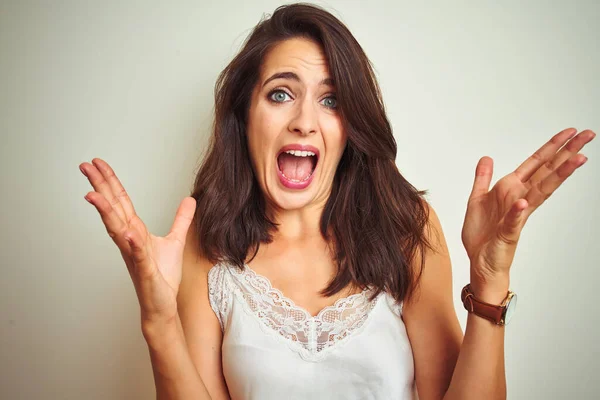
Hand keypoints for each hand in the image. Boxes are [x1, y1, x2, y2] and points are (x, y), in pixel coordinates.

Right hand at [79, 158, 195, 323]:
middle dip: (100, 187)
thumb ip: (181, 220)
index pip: (120, 201)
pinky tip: (128, 232)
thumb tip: (189, 200)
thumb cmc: (162, 276)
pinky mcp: (145, 270)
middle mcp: (129, 241)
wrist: (162, 305)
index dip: (110, 182)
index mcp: (135, 231)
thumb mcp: (176, 241)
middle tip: (85, 166)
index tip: (98, 164)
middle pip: (113, 209)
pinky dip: (133, 243)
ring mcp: (134, 255)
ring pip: (117, 229)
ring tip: (94, 194)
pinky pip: (139, 254)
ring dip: (106, 212)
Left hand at [461, 128, 594, 291]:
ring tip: (577, 159)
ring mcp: (517, 215)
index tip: (569, 132)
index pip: (536, 164)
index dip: (551, 147)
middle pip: (547, 172)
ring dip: (558, 175)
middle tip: (588, 136)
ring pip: (541, 192)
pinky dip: (517, 210)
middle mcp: (519, 199)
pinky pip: (514, 220)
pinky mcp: (508, 232)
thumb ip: (483, 178)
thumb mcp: (477, 199)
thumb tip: (487, 158)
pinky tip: (523, 202)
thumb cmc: (482, 234)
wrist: (479, 261)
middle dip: (566, 153)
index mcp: (511, 189)